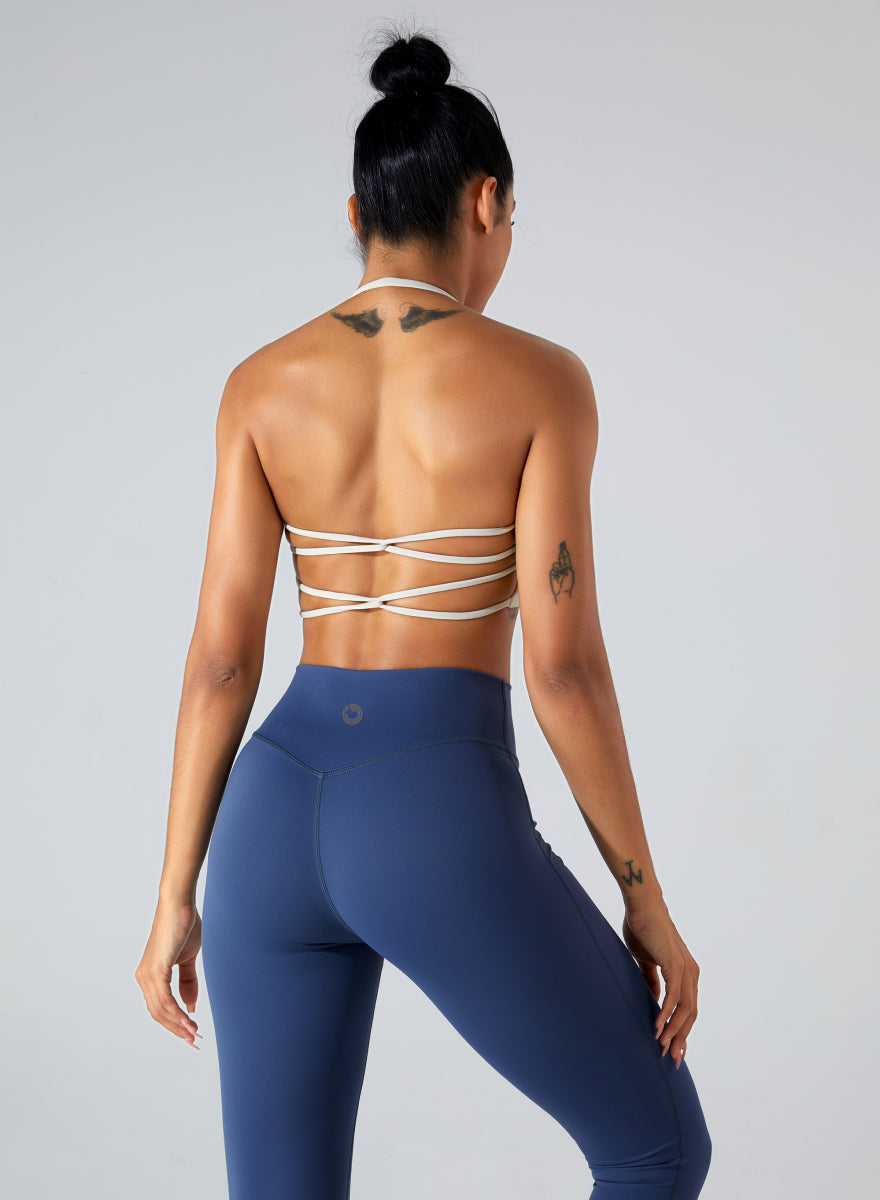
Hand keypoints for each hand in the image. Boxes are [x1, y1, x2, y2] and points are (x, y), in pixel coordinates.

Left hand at [135, 899, 203, 1047]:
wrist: (179, 905)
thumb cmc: (183, 926)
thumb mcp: (188, 959)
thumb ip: (188, 982)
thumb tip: (190, 1006)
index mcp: (150, 976)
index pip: (160, 1008)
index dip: (175, 1023)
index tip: (191, 1034)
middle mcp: (144, 978)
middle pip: (158, 1014)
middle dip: (177, 1030)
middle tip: (195, 1041)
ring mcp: (147, 975)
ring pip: (161, 1010)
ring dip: (179, 1024)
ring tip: (194, 1033)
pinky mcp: (156, 970)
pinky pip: (165, 1000)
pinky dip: (176, 1013)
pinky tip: (189, 1020)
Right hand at [621, 900, 699, 1068]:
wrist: (642, 905)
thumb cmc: (644, 930)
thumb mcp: (647, 962)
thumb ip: (652, 980)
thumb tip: (653, 1000)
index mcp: (686, 973)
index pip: (688, 1010)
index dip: (682, 1031)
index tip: (674, 1051)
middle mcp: (691, 973)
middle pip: (691, 1014)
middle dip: (681, 1038)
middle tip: (671, 1059)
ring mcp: (685, 969)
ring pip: (685, 1009)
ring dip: (674, 1030)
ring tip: (662, 1046)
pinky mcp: (674, 964)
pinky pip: (674, 996)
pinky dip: (666, 1014)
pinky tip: (658, 1027)